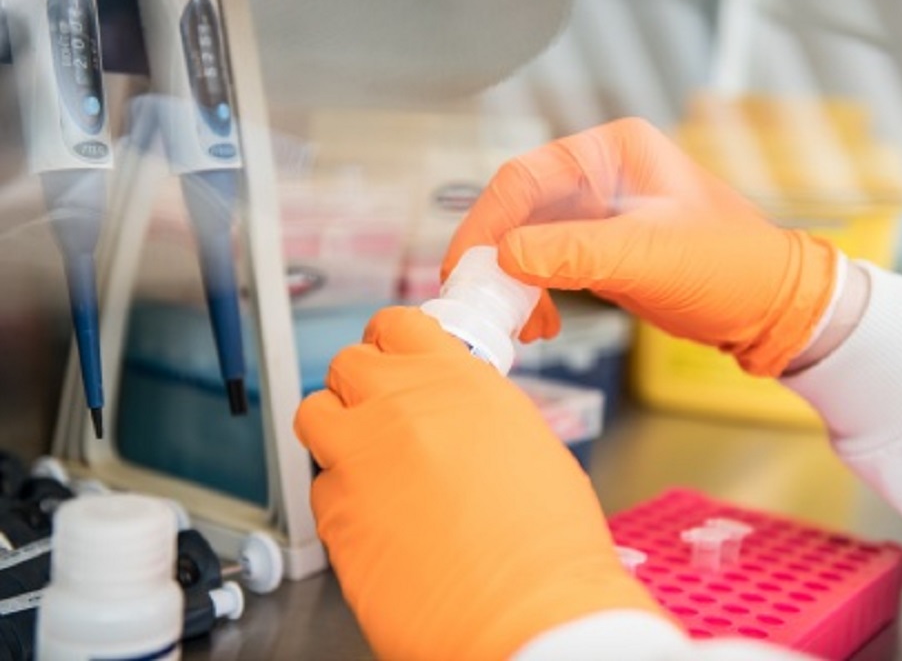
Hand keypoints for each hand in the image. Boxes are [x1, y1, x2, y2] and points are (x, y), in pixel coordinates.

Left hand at [294, 307, 665, 660]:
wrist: (527, 614)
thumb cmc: (548, 542)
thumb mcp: (527, 441)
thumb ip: (474, 411)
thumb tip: (452, 413)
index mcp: (454, 380)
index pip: (397, 325)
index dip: (391, 342)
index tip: (393, 356)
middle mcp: (398, 406)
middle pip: (347, 364)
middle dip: (362, 386)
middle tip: (382, 413)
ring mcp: (358, 458)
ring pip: (314, 415)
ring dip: (336, 430)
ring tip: (367, 461)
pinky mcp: (333, 516)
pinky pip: (319, 486)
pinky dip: (340, 496)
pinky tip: (377, 520)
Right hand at [443, 118, 838, 375]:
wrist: (771, 308)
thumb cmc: (731, 267)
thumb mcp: (649, 255)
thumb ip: (573, 252)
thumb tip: (506, 257)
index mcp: (612, 152)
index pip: (525, 179)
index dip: (487, 224)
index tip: (466, 267)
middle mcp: (601, 174)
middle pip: (520, 211)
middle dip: (498, 260)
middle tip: (483, 302)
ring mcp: (600, 212)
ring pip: (529, 242)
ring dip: (515, 283)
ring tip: (523, 324)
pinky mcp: (602, 248)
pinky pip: (548, 266)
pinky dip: (536, 294)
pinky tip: (541, 322)